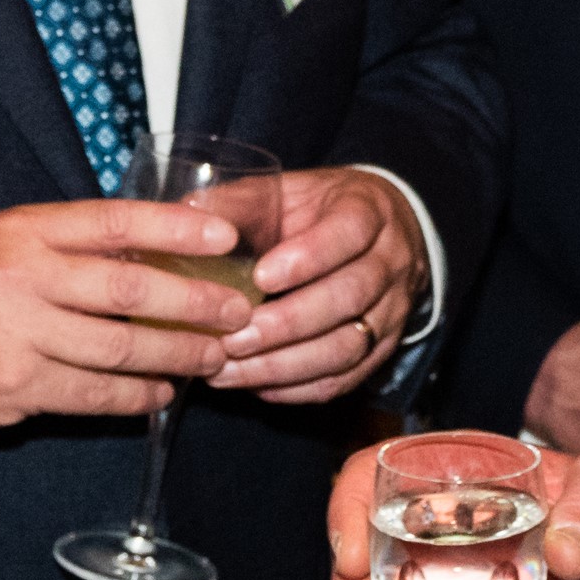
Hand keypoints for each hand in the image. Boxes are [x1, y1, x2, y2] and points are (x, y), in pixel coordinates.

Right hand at [0, 198, 255, 438]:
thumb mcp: (8, 246)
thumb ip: (73, 247)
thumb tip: (162, 254)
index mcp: (26, 230)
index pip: (115, 220)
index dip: (176, 227)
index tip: (226, 236)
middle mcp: (22, 275)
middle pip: (128, 289)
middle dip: (194, 303)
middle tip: (237, 312)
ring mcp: (17, 333)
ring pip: (118, 348)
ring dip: (176, 356)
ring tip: (213, 357)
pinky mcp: (15, 386)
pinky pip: (93, 394)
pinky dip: (135, 397)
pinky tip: (161, 395)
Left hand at [212, 168, 429, 401]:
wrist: (381, 235)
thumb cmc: (319, 211)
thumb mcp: (288, 190)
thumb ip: (242, 203)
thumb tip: (187, 216)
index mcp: (368, 211)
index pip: (348, 234)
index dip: (308, 257)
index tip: (260, 277)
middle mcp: (390, 262)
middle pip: (349, 297)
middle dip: (288, 323)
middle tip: (234, 338)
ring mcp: (392, 311)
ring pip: (348, 346)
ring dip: (286, 364)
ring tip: (231, 370)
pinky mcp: (382, 351)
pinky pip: (345, 379)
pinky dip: (298, 388)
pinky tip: (255, 386)